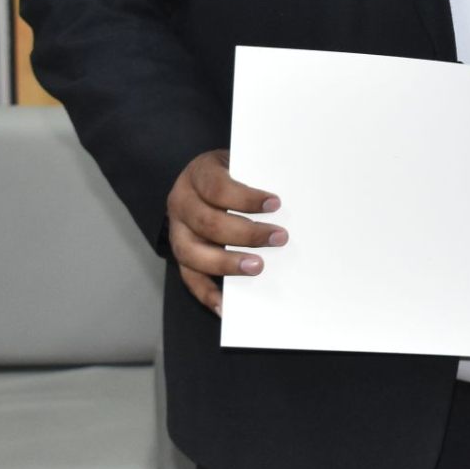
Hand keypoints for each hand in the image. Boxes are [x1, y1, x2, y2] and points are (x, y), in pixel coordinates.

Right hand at [166, 149, 285, 315]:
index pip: (218, 187)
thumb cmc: (232, 172)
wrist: (203, 178)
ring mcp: (177, 230)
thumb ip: (258, 177)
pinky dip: (207, 293)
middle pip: (208, 222)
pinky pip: (189, 277)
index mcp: (198, 174)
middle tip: (278, 238)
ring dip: (227, 263)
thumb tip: (292, 199)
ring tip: (257, 267)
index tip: (275, 203)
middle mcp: (181, 202)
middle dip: (245, 233)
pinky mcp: (180, 253)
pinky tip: (226, 304)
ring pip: (193, 252)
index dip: (246, 198)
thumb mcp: (241, 163)